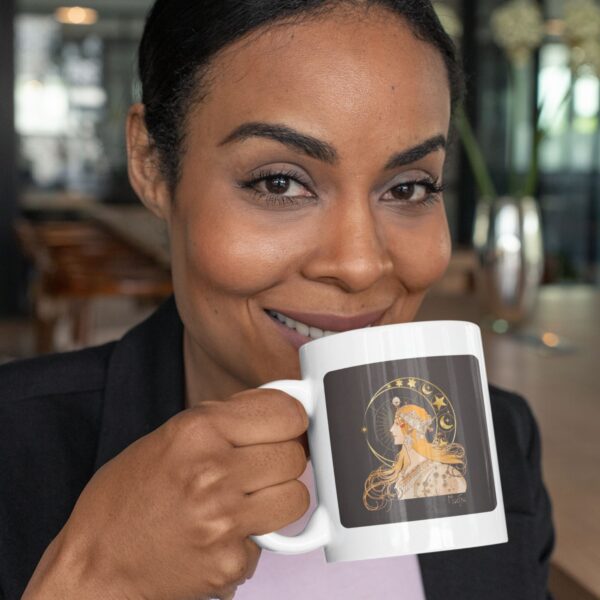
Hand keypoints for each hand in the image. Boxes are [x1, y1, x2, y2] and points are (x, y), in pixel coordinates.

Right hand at [23, 388, 309, 599]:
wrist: (96, 564)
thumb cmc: (128, 497)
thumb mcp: (171, 435)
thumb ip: (226, 419)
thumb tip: (280, 406)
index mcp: (197, 431)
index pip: (286, 413)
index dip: (290, 419)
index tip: (286, 426)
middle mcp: (212, 472)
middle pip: (295, 455)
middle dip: (283, 459)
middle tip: (259, 467)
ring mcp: (223, 520)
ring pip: (297, 497)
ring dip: (279, 497)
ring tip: (248, 499)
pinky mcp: (231, 561)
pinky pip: (274, 539)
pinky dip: (256, 536)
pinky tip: (225, 532)